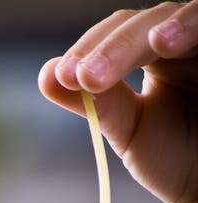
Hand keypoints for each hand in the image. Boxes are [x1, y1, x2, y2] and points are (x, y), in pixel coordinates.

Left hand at [39, 1, 197, 202]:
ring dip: (156, 31)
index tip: (63, 76)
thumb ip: (96, 103)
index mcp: (151, 53)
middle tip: (85, 75)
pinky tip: (166, 43)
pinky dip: (191, 28)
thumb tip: (46, 75)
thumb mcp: (128, 130)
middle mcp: (180, 39)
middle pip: (146, 22)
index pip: (116, 35)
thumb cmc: (173, 158)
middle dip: (114, 47)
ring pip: (183, 16)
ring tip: (148, 46)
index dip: (89, 49)